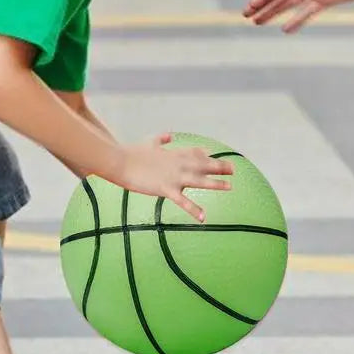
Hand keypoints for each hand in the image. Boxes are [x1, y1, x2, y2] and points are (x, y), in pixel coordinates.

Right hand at [117, 134, 233, 221]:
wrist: (120, 161)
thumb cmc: (132, 152)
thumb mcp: (149, 142)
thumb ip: (161, 140)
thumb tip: (169, 135)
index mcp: (173, 153)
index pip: (194, 153)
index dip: (205, 154)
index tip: (213, 155)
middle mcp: (178, 164)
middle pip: (203, 165)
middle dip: (219, 167)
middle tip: (234, 169)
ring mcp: (173, 177)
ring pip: (199, 181)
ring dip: (215, 184)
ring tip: (229, 186)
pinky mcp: (165, 189)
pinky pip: (183, 202)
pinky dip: (194, 209)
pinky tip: (203, 217)